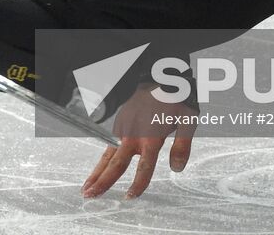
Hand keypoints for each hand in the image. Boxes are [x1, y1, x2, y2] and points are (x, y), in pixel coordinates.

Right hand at [81, 85, 196, 199]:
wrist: (160, 76)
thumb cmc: (175, 98)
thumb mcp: (188, 119)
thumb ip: (183, 145)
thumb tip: (177, 168)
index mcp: (152, 136)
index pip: (144, 166)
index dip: (138, 183)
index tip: (130, 196)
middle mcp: (134, 134)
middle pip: (117, 163)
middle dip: (104, 181)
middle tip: (91, 197)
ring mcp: (124, 128)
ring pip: (108, 155)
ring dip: (96, 173)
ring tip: (86, 189)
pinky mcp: (120, 123)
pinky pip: (109, 145)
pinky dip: (101, 160)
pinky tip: (96, 170)